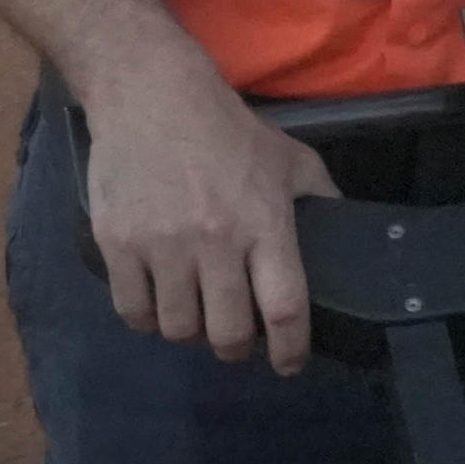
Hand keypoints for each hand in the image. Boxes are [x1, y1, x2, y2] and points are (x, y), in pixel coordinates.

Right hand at [77, 63, 333, 373]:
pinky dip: (146, 318)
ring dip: (189, 331)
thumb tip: (346, 231)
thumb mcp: (291, 158)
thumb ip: (320, 198)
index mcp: (265, 224)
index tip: (289, 366)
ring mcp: (162, 245)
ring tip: (194, 315)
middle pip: (227, 332)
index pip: (284, 307)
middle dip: (235, 348)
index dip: (290, 349)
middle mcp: (216, 242)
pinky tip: (157, 302)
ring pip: (177, 327)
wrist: (152, 97)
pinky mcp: (118, 244)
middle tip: (235, 340)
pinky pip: (131, 311)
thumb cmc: (229, 130)